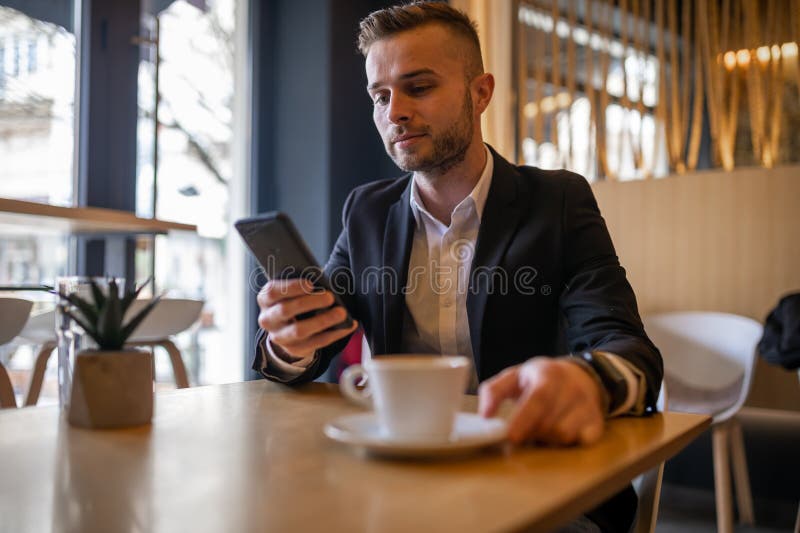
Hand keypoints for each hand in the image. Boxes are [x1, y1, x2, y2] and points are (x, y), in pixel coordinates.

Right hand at [257, 279, 357, 358]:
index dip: (291, 287)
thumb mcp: (290, 290)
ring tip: (342, 312)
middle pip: (286, 310)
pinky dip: (335, 333)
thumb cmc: (292, 300)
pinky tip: (348, 325)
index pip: (273, 292)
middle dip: (310, 302)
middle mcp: (268, 319)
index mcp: (265, 300)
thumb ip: (300, 286)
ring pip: (300, 330)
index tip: (311, 283)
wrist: (285, 327)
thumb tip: (321, 284)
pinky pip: (316, 342)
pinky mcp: (294, 350)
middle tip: (330, 297)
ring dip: (323, 320)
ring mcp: (280, 337)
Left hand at [478, 357, 604, 445]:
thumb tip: (484, 416)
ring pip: (564, 435)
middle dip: (531, 432)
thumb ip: (494, 391)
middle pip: (549, 423)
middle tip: (522, 430)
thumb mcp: (514, 377)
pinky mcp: (597, 422)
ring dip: (547, 439)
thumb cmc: (539, 379)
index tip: (512, 437)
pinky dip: (566, 443)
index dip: (525, 419)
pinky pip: (580, 442)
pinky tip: (559, 432)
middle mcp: (572, 388)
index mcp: (548, 374)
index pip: (539, 398)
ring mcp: (588, 405)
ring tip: (541, 428)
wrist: (580, 376)